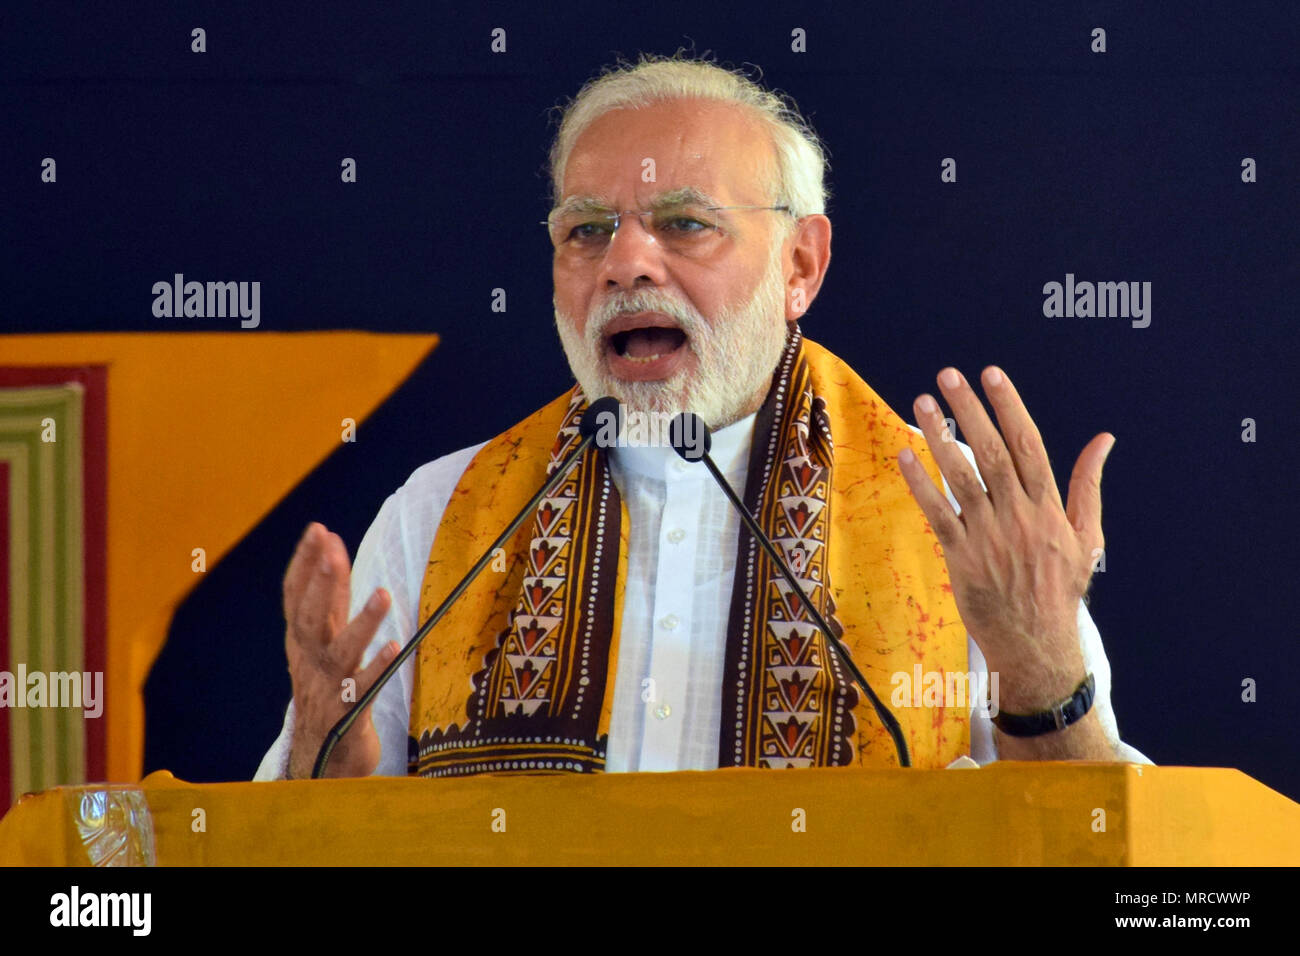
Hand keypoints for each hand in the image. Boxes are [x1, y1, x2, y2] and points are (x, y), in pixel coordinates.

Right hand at [283, 522, 395, 778]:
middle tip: (331, 551)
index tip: (318, 529)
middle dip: (321, 584)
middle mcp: (310, 661)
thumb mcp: (324, 641)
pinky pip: (363, 690)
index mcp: (302, 641)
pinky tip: (396, 648)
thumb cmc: (327, 688)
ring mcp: (327, 688)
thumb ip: (330, 598)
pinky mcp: (349, 714)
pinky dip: (377, 669)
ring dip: (362, 623)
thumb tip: (331, 546)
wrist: (321, 758)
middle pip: (311, 619)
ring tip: (383, 594)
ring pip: (341, 652)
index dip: (304, 563)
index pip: (295, 596)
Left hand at [896, 366, 1114, 710]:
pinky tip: (904, 456)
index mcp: (1049, 508)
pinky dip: (920, 484)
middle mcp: (1019, 517)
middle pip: (990, 452)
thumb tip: (1104, 440)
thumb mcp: (1086, 536)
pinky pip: (937, 514)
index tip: (991, 374)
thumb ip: (1088, 484)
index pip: (1027, 444)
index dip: (1009, 406)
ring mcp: (988, 537)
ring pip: (960, 477)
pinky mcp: (961, 558)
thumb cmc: (1060, 588)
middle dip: (969, 410)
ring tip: (922, 402)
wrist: (1038, 644)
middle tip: (947, 376)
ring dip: (938, 437)